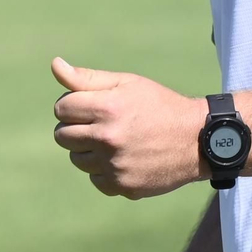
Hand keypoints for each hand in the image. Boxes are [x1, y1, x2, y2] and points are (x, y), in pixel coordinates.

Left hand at [51, 56, 203, 199]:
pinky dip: (104, 170)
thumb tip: (55, 65)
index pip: (62, 108)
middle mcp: (108, 138)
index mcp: (107, 107)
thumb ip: (87, 78)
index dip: (73, 104)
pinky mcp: (122, 186)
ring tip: (113, 139)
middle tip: (100, 122)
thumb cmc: (158, 105)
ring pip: (76, 159)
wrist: (196, 140)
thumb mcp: (127, 83)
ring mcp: (114, 166)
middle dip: (76, 127)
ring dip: (88, 149)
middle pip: (62, 135)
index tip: (90, 105)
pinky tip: (124, 158)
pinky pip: (95, 179)